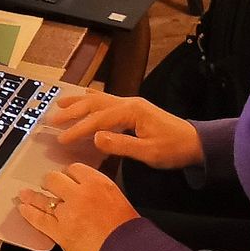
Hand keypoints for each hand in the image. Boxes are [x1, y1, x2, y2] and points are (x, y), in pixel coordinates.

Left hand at [16, 163, 138, 250]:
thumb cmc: (128, 229)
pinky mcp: (59, 231)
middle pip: (55, 179)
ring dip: (32, 195)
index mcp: (97, 183)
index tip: (67, 178)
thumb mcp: (117, 198)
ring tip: (24, 193)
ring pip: (43, 198)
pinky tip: (22, 208)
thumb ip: (98, 190)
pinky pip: (39, 219)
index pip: (75, 169)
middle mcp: (79, 194)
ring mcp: (67, 213)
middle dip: (51, 182)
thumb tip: (85, 189)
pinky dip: (29, 213)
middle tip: (49, 185)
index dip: (69, 174)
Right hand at [45, 91, 204, 169]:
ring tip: (59, 104)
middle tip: (52, 120)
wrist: (196, 143)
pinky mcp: (134, 108)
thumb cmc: (174, 149)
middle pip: (94, 103)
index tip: (61, 139)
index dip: (78, 129)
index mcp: (131, 111)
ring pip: (99, 99)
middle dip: (72, 111)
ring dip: (78, 102)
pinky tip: (84, 98)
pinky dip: (91, 99)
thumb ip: (121, 145)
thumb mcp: (149, 152)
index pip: (97, 119)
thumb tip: (95, 137)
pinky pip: (106, 100)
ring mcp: (131, 103)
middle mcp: (129, 102)